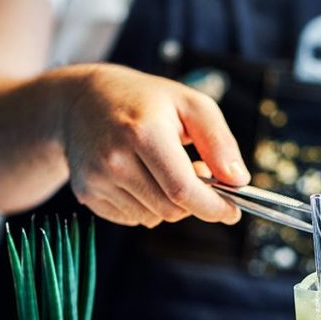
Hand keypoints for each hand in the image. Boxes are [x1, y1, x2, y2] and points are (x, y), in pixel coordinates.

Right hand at [62, 63, 248, 226]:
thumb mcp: (190, 104)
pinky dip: (145, 206)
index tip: (232, 211)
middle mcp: (115, 159)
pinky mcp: (87, 194)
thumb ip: (219, 142)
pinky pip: (132, 218)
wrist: (82, 101)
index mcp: (144, 133)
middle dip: (193, 201)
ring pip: (152, 218)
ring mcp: (97, 179)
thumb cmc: (145, 101)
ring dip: (168, 203)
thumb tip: (238, 181)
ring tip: (162, 169)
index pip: (183, 190)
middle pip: (170, 210)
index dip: (214, 207)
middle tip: (196, 173)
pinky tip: (139, 177)